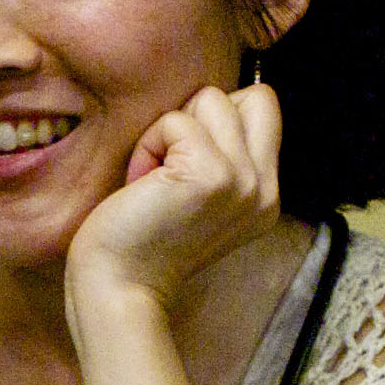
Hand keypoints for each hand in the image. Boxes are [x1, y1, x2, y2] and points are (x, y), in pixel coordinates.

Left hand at [66, 78, 286, 317]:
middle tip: (173, 161)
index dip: (218, 120)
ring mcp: (243, 182)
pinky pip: (176, 121)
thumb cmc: (140, 239)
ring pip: (212, 99)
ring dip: (169, 130)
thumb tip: (209, 101)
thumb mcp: (200, 195)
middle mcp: (265, 189)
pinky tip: (142, 184)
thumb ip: (222, 155)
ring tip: (154, 177)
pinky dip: (148, 144)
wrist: (118, 288)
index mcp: (266, 195)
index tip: (184, 163)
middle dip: (205, 113)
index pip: (264, 109)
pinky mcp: (213, 175)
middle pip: (257, 97)